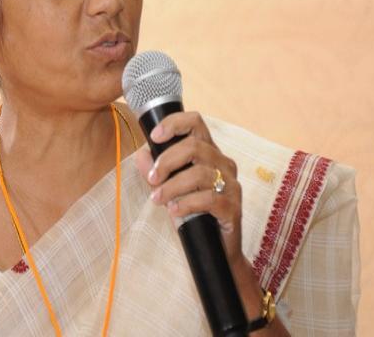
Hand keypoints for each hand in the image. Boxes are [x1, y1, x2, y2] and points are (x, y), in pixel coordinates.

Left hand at [134, 111, 243, 267]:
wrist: (217, 250)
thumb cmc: (194, 213)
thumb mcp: (170, 190)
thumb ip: (156, 172)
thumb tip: (141, 155)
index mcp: (209, 153)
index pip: (196, 122)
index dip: (174, 123)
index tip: (154, 136)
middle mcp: (223, 164)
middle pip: (194, 146)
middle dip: (166, 161)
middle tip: (151, 178)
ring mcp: (231, 185)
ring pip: (200, 174)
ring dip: (172, 187)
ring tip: (157, 199)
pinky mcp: (233, 207)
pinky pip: (209, 199)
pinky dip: (186, 203)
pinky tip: (174, 211)